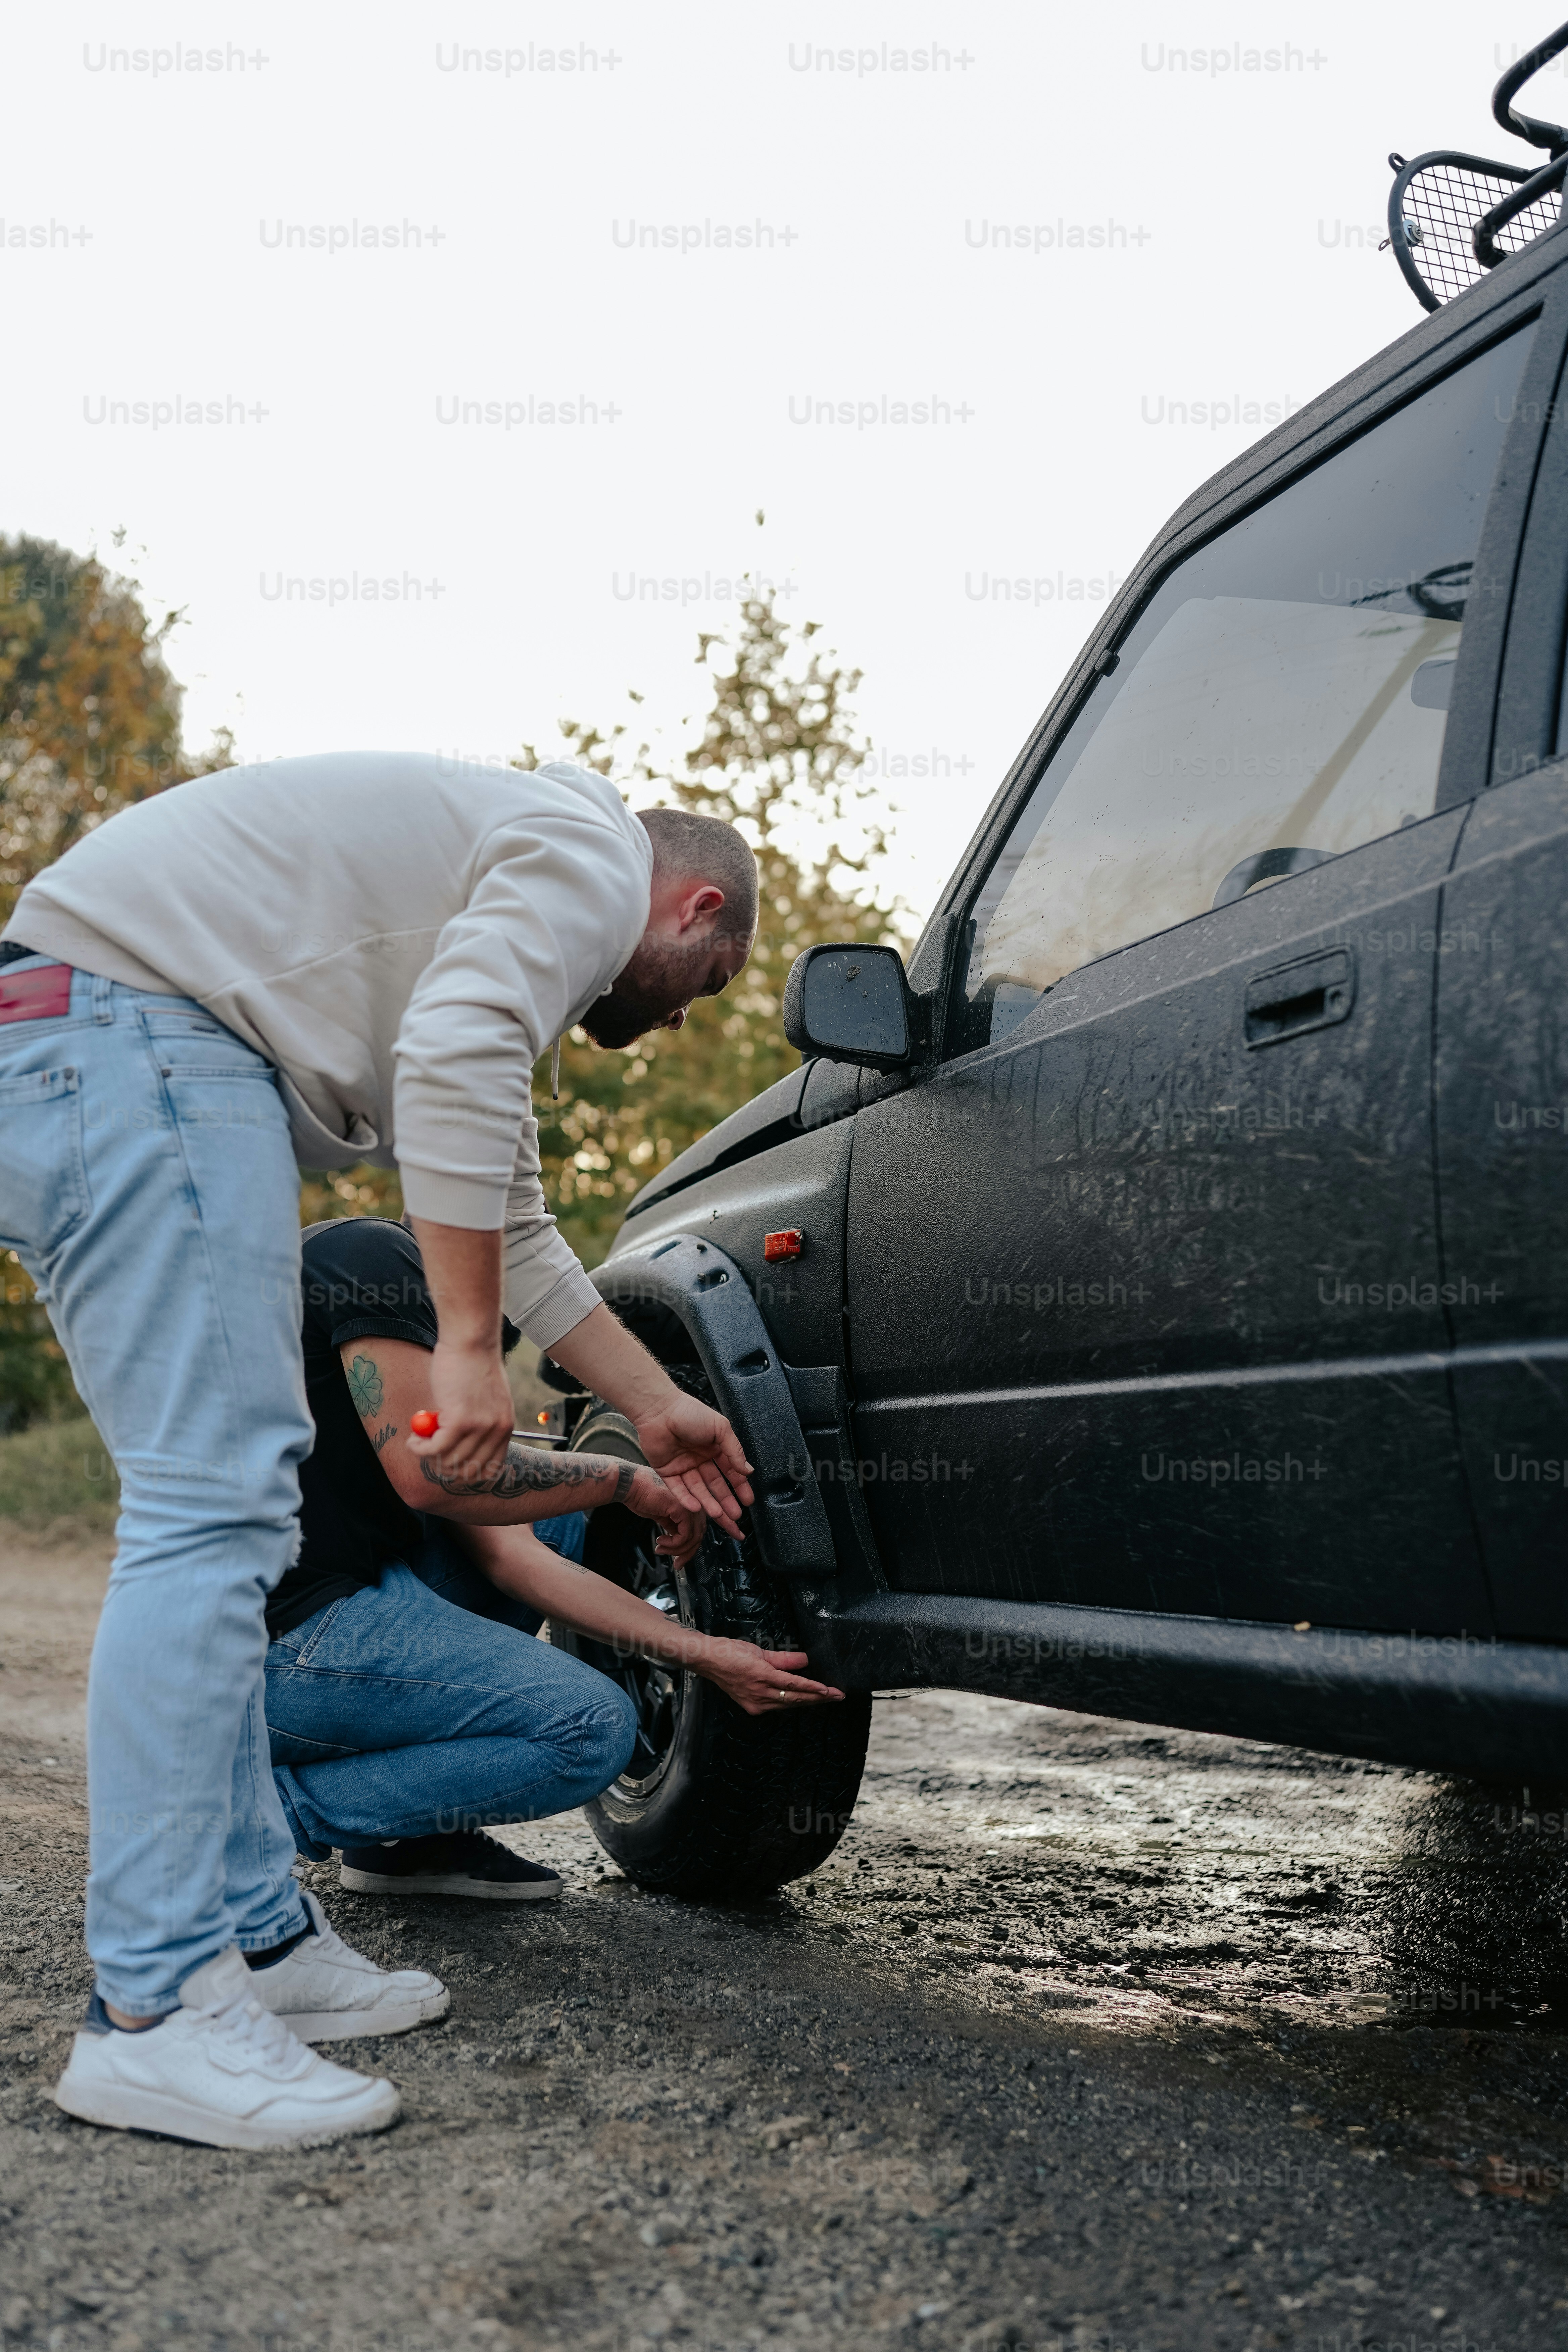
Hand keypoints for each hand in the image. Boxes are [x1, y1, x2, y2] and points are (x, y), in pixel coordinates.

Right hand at [404, 1343, 513, 1484]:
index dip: (466, 1473)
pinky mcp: (459, 1420)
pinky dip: (420, 1448)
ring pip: (449, 1462)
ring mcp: (479, 1427)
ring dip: (427, 1456)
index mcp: (504, 1427)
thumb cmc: (474, 1364)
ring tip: (417, 1440)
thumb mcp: (486, 1399)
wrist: (471, 1340)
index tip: (447, 1463)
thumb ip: (479, 1423)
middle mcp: (496, 1431)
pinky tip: (413, 1439)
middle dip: (443, 1466)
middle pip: (467, 1471)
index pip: (490, 1470)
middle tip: (428, 1450)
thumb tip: (459, 1447)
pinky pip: (435, 1449)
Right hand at [627, 1466, 704, 1567]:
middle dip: (686, 1553)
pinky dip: (673, 1544)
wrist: (630, 1485)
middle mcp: (694, 1502)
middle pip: (699, 1535)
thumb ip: (673, 1526)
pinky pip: (684, 1536)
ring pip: (693, 1538)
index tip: (679, 1559)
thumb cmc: (642, 1494)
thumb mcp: (662, 1515)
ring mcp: (691, 1505)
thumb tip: (677, 1541)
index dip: (690, 1547)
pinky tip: (661, 1541)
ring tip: (662, 1549)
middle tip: (676, 1563)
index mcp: (691, 1502)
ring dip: (676, 1550)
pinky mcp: (682, 1509)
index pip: (698, 1529)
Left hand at [633, 1393, 753, 1535]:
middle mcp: (700, 1459)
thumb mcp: (720, 1428)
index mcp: (714, 1448)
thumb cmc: (689, 1412)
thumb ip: (734, 1450)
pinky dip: (687, 1499)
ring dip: (708, 1502)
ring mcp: (684, 1466)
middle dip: (726, 1501)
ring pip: (698, 1490)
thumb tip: (748, 1470)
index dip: (739, 1486)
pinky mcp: (667, 1472)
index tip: (747, 1500)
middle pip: (715, 1485)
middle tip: (735, 1516)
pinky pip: (678, 1489)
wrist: (658, 1409)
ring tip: (719, 1515)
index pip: (730, 1471)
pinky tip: (696, 1507)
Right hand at [697, 1641, 844, 1717]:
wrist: (708, 1661)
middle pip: (794, 1698)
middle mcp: (759, 1693)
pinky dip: (791, 1703)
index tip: (829, 1690)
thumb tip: (805, 1660)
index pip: (793, 1685)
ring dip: (808, 1701)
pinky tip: (804, 1700)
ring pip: (787, 1704)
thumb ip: (784, 1658)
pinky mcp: (752, 1707)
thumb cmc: (730, 1651)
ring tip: (826, 1698)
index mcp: (761, 1675)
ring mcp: (755, 1703)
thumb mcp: (760, 1650)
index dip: (813, 1688)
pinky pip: (777, 1706)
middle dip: (818, 1698)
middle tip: (838, 1696)